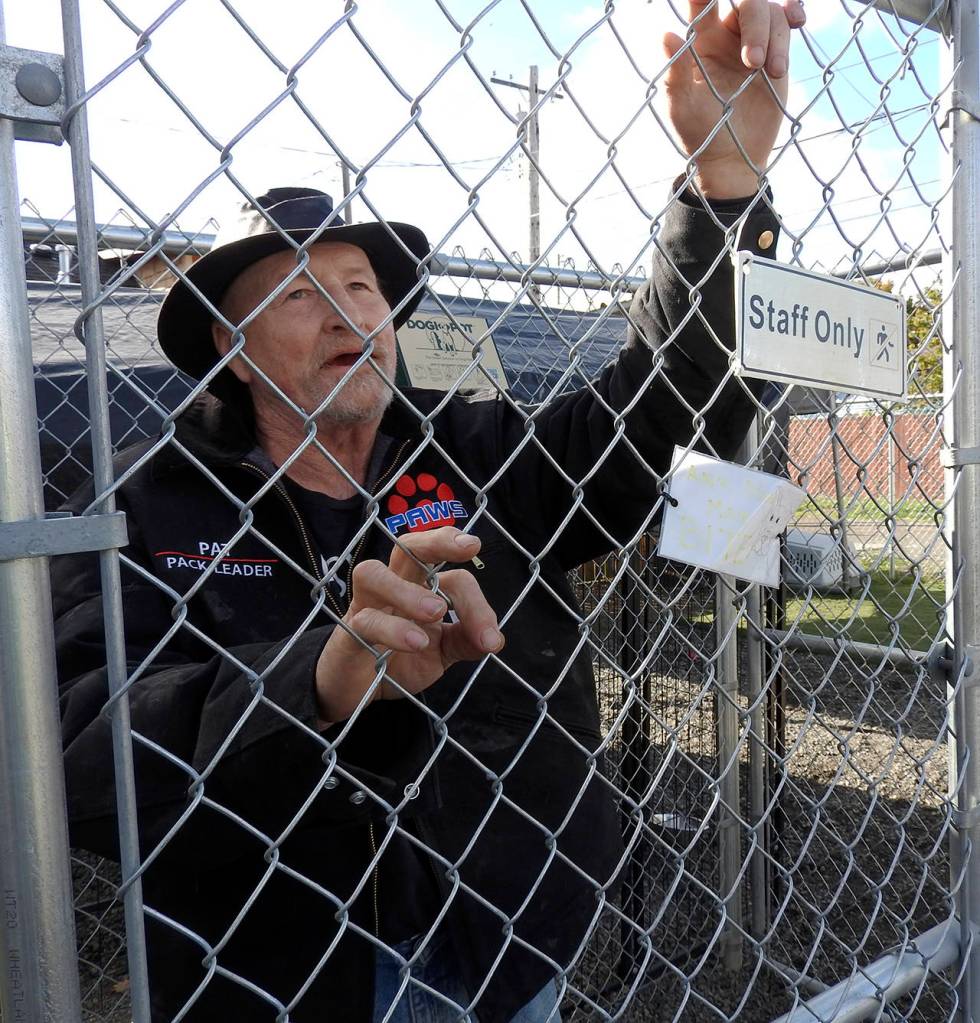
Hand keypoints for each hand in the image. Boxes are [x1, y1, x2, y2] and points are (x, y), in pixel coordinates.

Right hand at [314, 527, 503, 724]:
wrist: (356, 690)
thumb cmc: (398, 660)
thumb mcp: (442, 653)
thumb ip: (466, 641)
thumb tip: (494, 640)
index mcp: (420, 588)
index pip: (452, 578)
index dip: (476, 602)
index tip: (492, 636)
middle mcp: (392, 587)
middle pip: (407, 546)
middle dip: (438, 540)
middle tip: (469, 547)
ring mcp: (366, 606)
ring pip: (373, 574)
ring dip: (407, 589)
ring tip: (437, 612)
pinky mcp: (347, 633)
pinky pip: (364, 620)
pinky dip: (392, 629)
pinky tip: (416, 643)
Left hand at [663, 0, 805, 197]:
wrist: (733, 159)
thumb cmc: (700, 135)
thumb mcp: (683, 109)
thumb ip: (676, 73)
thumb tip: (666, 35)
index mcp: (699, 42)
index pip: (702, 1)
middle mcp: (725, 35)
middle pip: (745, 3)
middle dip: (754, 26)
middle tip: (751, 64)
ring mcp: (752, 41)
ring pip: (770, 12)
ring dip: (775, 39)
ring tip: (773, 74)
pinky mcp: (775, 52)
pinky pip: (787, 21)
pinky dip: (794, 14)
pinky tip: (798, 21)